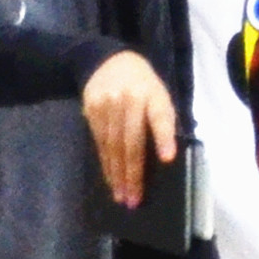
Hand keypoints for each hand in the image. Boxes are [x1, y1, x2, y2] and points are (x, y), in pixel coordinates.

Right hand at [81, 51, 177, 205]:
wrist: (106, 60)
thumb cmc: (142, 85)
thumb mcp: (158, 94)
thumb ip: (162, 120)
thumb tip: (165, 158)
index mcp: (153, 95)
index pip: (160, 117)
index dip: (163, 137)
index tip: (167, 158)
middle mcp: (129, 99)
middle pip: (131, 141)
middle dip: (133, 173)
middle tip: (134, 199)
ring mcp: (107, 104)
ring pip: (112, 146)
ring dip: (117, 174)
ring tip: (122, 196)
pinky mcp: (91, 109)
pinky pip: (99, 143)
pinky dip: (105, 163)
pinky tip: (110, 179)